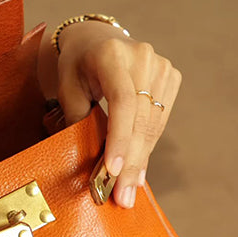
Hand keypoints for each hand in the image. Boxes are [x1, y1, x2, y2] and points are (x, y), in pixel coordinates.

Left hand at [55, 21, 181, 207]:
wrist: (96, 40)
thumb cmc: (77, 67)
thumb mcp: (67, 88)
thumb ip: (77, 119)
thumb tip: (90, 161)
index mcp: (112, 55)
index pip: (123, 102)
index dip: (120, 139)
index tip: (112, 171)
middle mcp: (142, 57)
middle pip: (141, 119)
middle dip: (130, 162)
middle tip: (121, 196)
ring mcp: (161, 66)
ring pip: (154, 124)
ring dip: (140, 160)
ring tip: (128, 191)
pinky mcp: (170, 77)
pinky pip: (160, 121)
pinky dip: (147, 147)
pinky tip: (137, 170)